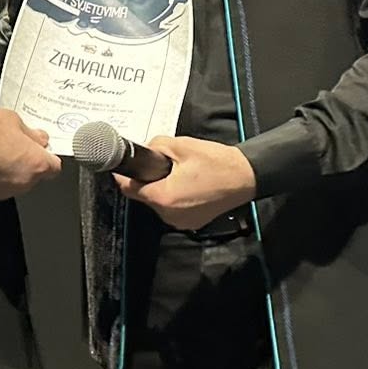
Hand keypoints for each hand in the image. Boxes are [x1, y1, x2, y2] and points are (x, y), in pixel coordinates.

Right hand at [0, 107, 59, 200]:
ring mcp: (3, 191)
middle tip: (14, 145)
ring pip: (14, 182)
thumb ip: (30, 133)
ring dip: (9, 170)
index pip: (54, 167)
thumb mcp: (13, 120)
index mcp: (36, 164)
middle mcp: (23, 182)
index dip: (46, 156)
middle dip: (27, 162)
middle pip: (34, 175)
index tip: (39, 148)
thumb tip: (37, 138)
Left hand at [116, 136, 257, 231]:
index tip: (122, 167)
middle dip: (147, 180)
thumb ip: (156, 146)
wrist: (246, 177)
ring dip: (161, 189)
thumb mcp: (181, 146)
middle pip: (144, 196)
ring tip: (177, 174)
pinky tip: (186, 184)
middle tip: (159, 164)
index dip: (124, 176)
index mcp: (164, 197)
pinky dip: (174, 198)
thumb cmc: (218, 163)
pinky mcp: (192, 223)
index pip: (130, 189)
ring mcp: (181, 222)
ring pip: (159, 203)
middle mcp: (169, 215)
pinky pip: (173, 209)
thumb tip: (143, 150)